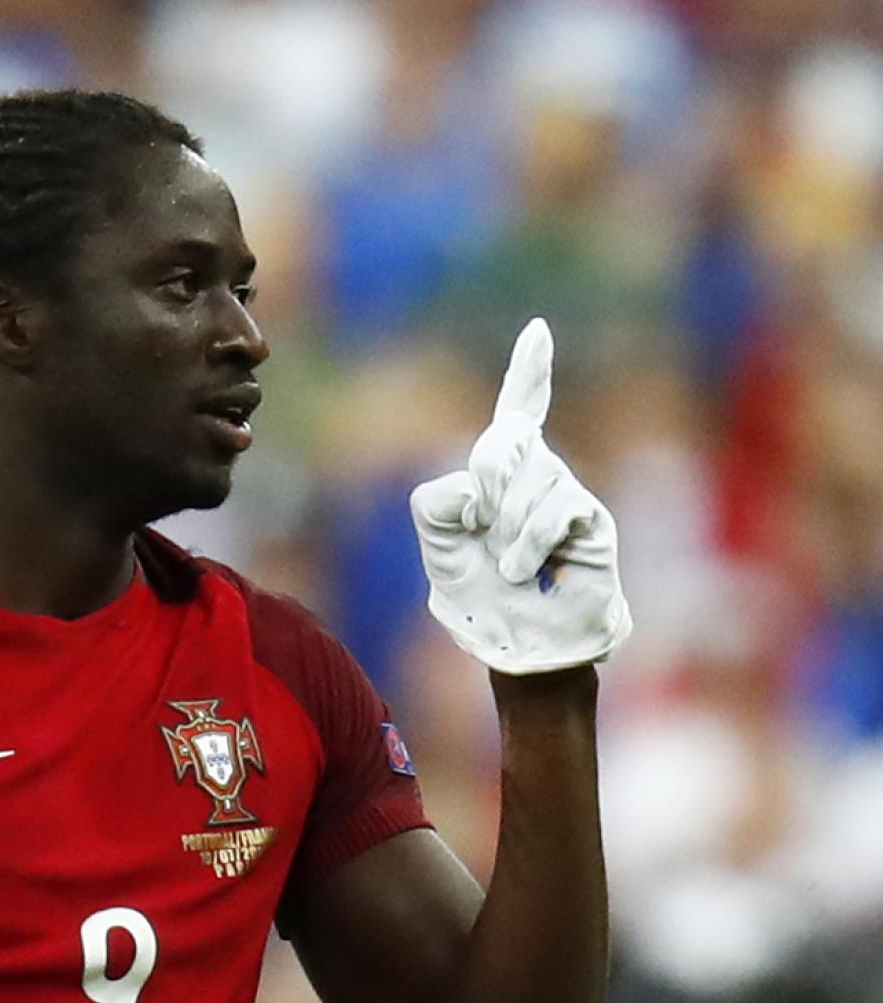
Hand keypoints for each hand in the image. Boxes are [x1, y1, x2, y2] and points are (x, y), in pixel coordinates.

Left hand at [409, 319, 631, 674]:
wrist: (518, 645)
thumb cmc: (479, 594)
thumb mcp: (438, 541)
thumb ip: (436, 499)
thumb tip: (477, 489)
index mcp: (504, 472)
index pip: (520, 409)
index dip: (530, 371)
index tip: (538, 331)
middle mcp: (543, 473)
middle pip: (504, 443)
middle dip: (486, 482)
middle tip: (482, 524)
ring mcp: (570, 494)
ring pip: (525, 481)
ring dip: (504, 528)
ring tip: (507, 566)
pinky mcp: (591, 522)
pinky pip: (552, 510)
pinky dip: (525, 542)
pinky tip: (520, 570)